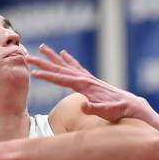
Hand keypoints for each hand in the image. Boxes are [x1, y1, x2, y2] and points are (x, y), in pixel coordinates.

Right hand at [26, 44, 158, 123]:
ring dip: (53, 57)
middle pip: (60, 68)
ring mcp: (88, 78)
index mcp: (84, 85)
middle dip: (43, 63)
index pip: (60, 79)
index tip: (33, 73)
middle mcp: (85, 78)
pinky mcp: (91, 80)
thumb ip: (93, 109)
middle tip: (28, 56)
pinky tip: (64, 53)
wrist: (131, 105)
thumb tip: (83, 105)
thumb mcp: (105, 112)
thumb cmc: (117, 111)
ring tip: (42, 46)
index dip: (46, 76)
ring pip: (66, 65)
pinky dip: (69, 60)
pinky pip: (76, 67)